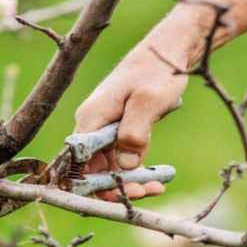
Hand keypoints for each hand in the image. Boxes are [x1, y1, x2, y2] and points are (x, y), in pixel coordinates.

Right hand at [75, 44, 186, 200]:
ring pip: (109, 166)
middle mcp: (92, 124)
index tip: (122, 196)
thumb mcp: (148, 101)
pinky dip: (137, 170)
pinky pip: (122, 157)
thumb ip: (134, 133)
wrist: (168, 50)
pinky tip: (157, 178)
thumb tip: (125, 165)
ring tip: (157, 187)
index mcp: (91, 118)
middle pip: (93, 169)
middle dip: (117, 187)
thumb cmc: (157, 70)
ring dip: (130, 181)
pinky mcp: (120, 128)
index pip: (78, 163)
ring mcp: (105, 127)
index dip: (95, 186)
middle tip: (147, 192)